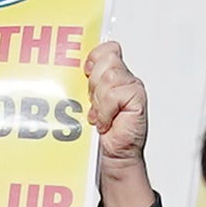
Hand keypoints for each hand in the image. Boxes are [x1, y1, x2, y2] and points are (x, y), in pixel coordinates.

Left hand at [88, 41, 154, 206]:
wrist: (113, 157)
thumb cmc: (101, 133)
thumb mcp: (89, 103)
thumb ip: (86, 84)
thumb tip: (68, 68)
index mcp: (114, 75)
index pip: (106, 49)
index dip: (94, 59)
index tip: (85, 74)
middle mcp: (125, 79)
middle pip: (106, 60)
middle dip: (93, 84)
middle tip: (94, 104)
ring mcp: (133, 88)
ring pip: (109, 78)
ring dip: (99, 101)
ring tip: (100, 117)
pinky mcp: (137, 99)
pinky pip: (115, 95)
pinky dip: (106, 111)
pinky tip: (106, 123)